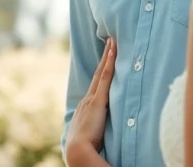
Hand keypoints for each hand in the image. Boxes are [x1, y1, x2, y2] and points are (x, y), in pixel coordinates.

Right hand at [65, 38, 115, 162]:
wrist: (78, 150)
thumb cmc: (85, 149)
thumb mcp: (91, 137)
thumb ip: (96, 131)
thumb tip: (101, 133)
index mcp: (85, 108)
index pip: (95, 85)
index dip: (100, 71)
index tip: (105, 59)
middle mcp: (87, 99)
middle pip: (98, 74)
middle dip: (104, 58)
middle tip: (109, 41)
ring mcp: (92, 98)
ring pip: (102, 72)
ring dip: (108, 55)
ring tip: (113, 41)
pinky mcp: (98, 100)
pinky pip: (105, 77)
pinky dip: (110, 62)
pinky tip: (114, 51)